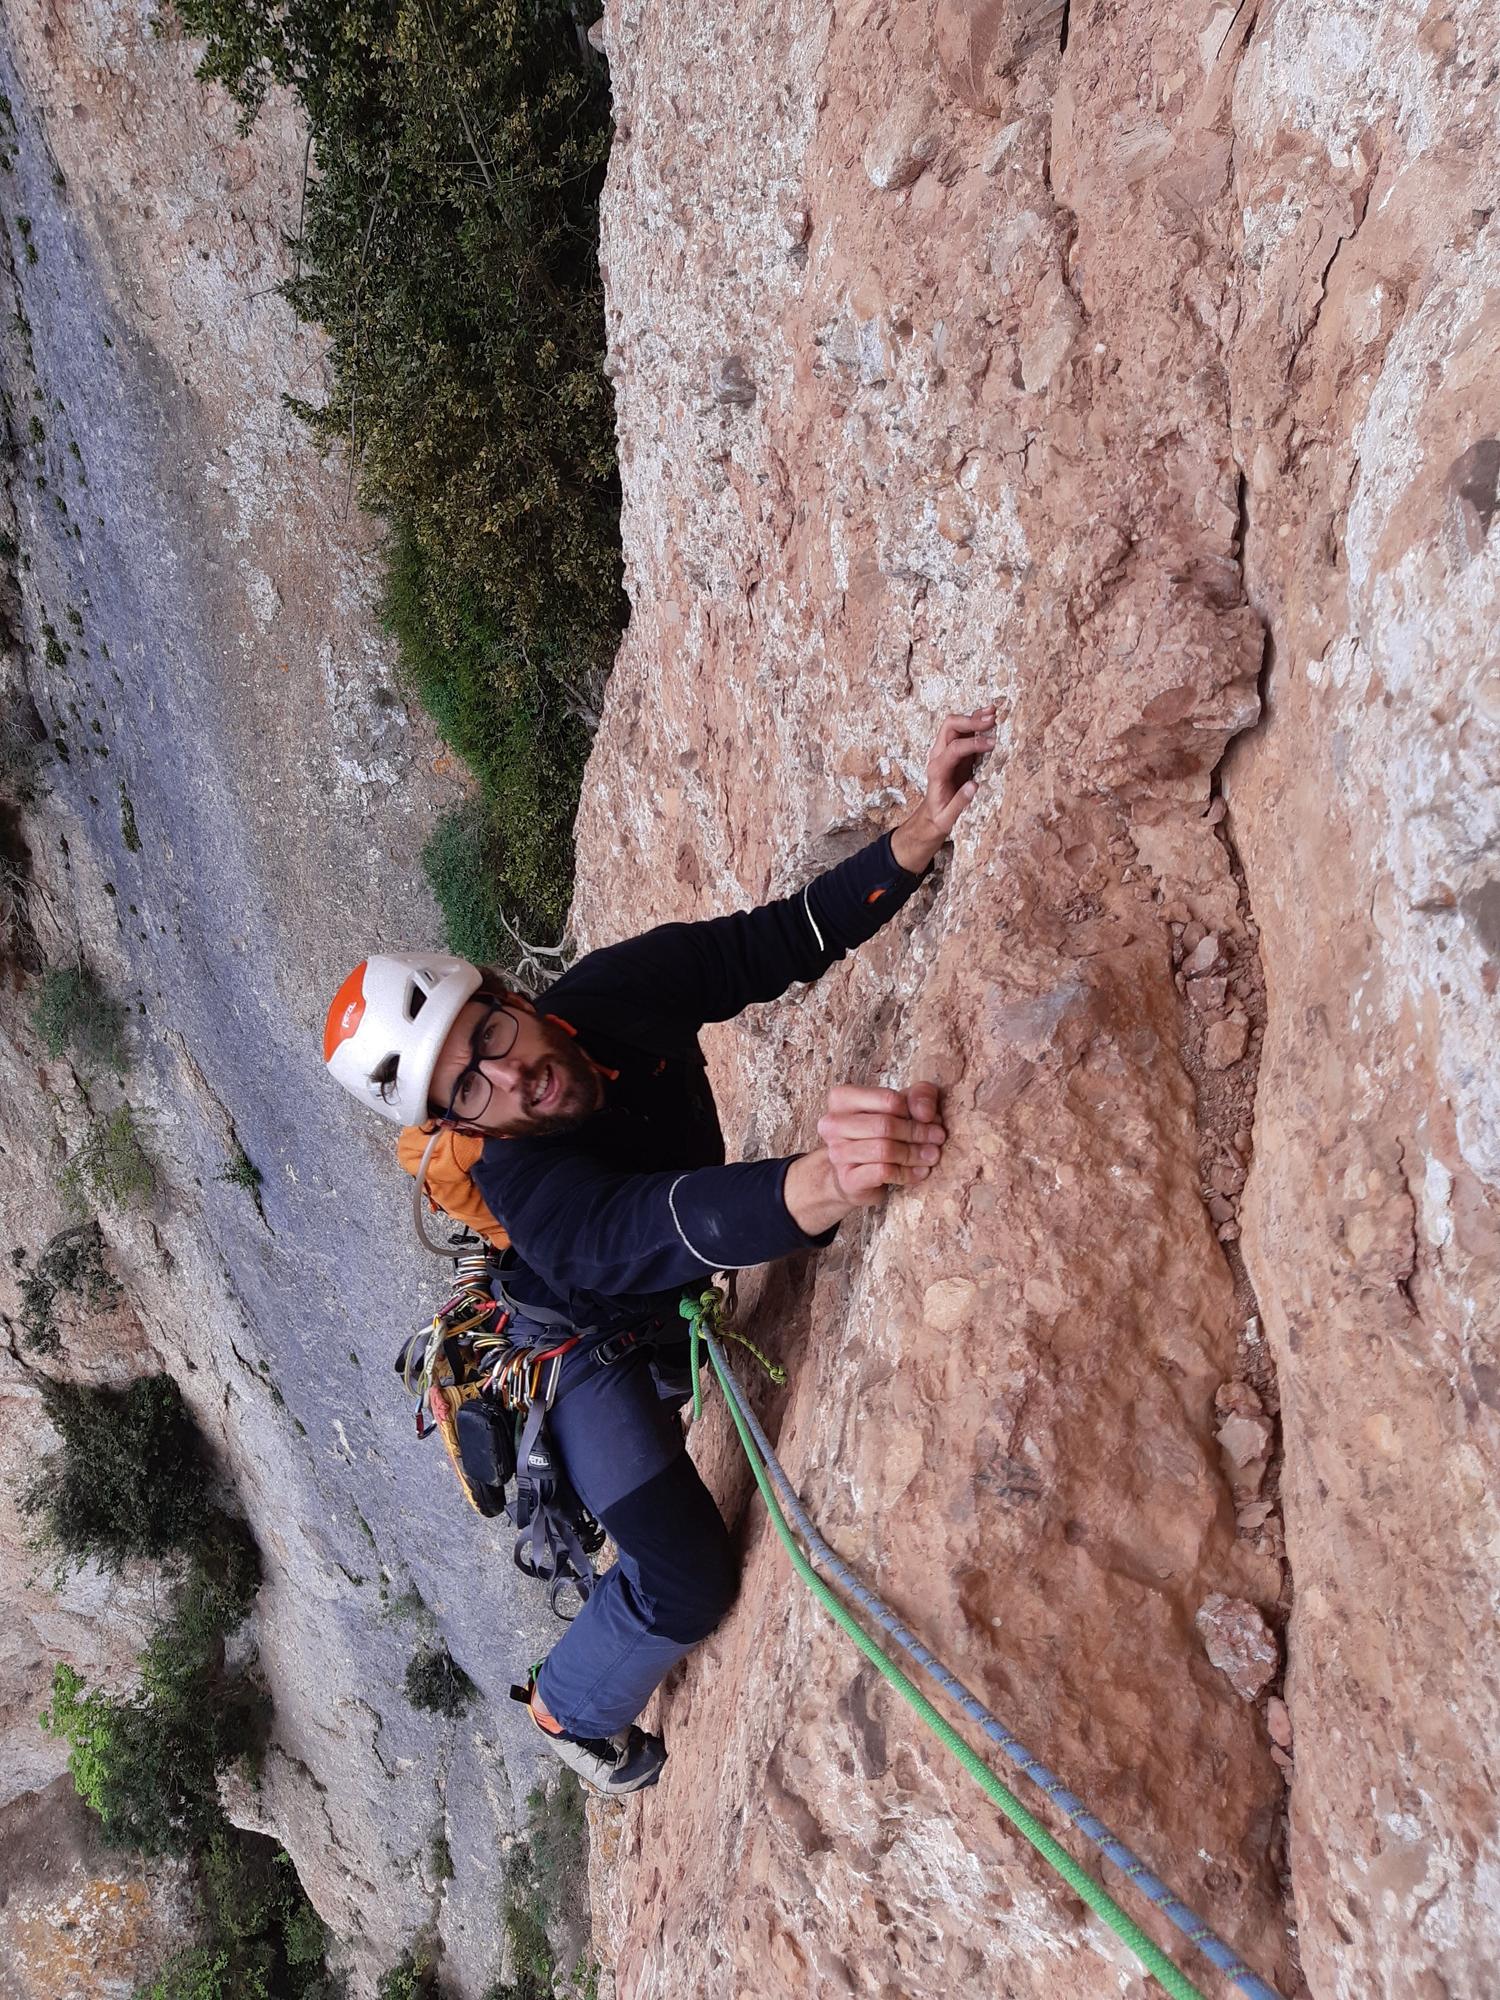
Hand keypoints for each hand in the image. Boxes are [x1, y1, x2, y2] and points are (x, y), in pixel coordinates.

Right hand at [784, 1082, 946, 1233]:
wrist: (856, 1174)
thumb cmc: (880, 1133)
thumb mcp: (902, 1105)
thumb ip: (919, 1096)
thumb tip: (925, 1112)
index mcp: (842, 1098)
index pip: (887, 1098)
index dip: (913, 1109)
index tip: (929, 1118)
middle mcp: (833, 1124)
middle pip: (885, 1125)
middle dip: (918, 1132)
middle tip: (938, 1137)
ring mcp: (836, 1153)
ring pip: (884, 1149)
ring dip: (915, 1153)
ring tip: (932, 1155)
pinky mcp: (847, 1179)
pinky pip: (883, 1172)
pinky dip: (908, 1172)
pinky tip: (920, 1172)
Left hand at [891, 707, 997, 872]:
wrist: (931, 816)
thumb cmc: (940, 817)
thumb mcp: (947, 818)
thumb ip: (959, 804)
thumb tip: (974, 786)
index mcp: (936, 771)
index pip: (954, 749)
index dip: (973, 744)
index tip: (991, 744)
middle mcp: (938, 756)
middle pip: (950, 727)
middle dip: (970, 720)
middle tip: (991, 720)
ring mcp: (945, 752)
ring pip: (956, 725)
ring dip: (973, 717)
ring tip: (993, 712)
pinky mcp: (955, 753)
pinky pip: (963, 733)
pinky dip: (976, 724)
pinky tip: (989, 718)